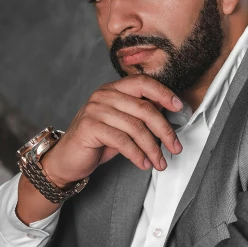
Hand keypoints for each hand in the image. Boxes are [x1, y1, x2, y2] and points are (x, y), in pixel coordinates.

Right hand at [43, 75, 183, 186]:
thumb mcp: (122, 126)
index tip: (179, 107)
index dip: (163, 93)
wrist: (68, 159)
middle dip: (164, 130)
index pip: (143, 83)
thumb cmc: (97, 142)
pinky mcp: (89, 127)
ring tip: (160, 162)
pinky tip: (143, 163)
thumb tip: (168, 111)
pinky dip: (137, 154)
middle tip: (175, 147)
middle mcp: (103, 95)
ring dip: (152, 148)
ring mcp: (95, 110)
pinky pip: (122, 140)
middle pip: (144, 108)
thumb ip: (140, 116)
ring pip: (136, 127)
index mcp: (113, 89)